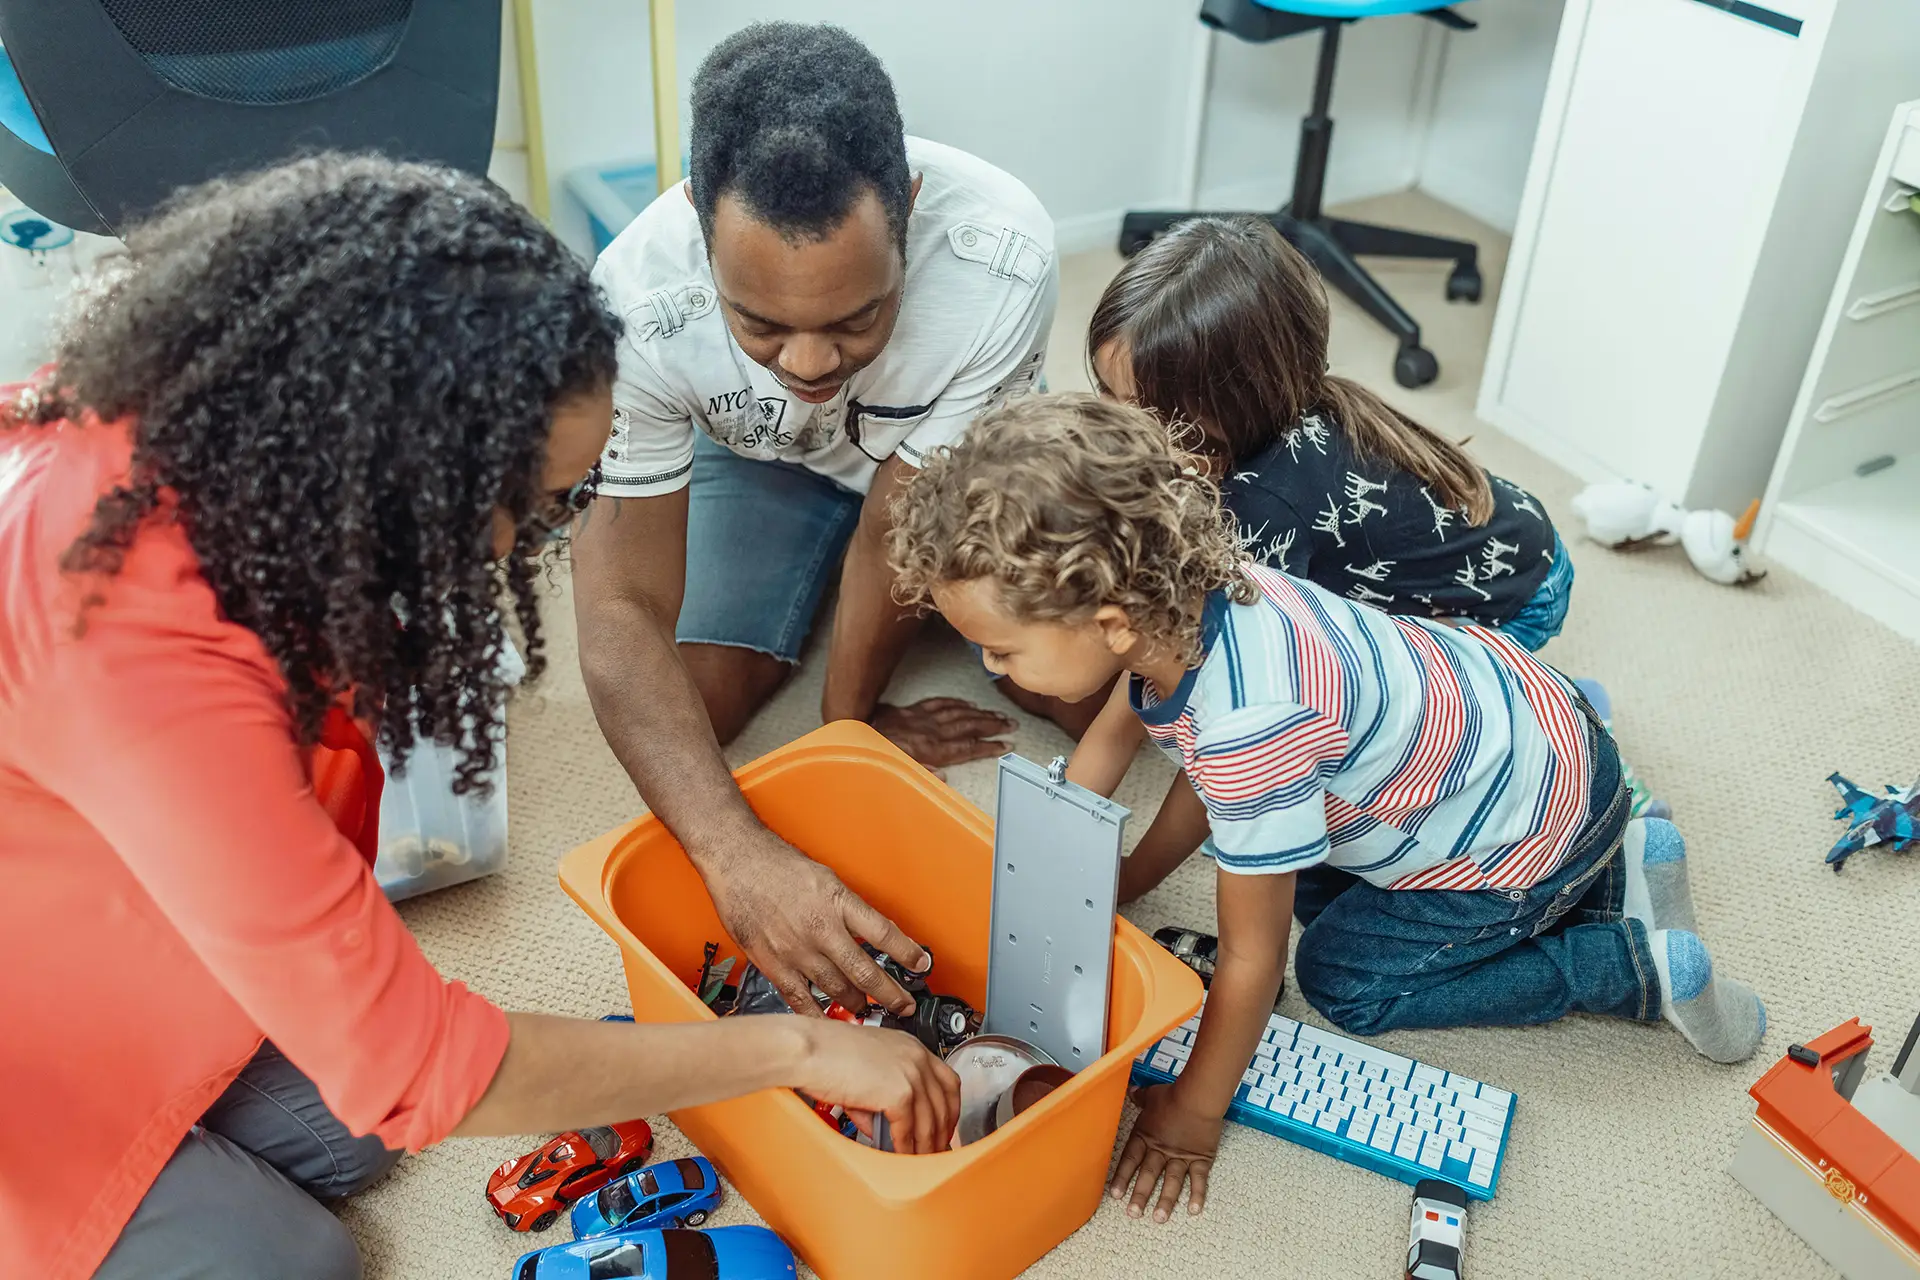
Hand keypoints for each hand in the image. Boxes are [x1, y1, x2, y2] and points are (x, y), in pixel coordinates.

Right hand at [702, 826, 929, 1016]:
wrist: (735, 860)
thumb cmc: (775, 863)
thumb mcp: (824, 877)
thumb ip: (845, 907)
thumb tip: (865, 932)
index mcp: (838, 902)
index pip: (884, 934)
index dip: (908, 953)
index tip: (921, 966)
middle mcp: (821, 929)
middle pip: (865, 971)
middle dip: (890, 993)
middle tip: (903, 1005)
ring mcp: (796, 950)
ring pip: (836, 989)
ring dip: (858, 1005)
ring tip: (868, 1012)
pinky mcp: (773, 963)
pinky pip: (800, 999)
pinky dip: (818, 1014)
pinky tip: (829, 1023)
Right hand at [793, 1019, 960, 1153]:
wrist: (812, 1049)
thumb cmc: (828, 1053)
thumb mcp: (867, 1069)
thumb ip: (883, 1095)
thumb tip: (885, 1127)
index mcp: (912, 1047)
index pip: (947, 1081)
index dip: (949, 1108)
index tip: (944, 1125)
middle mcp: (917, 1058)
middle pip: (944, 1104)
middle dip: (941, 1132)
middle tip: (936, 1150)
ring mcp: (911, 1074)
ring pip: (928, 1121)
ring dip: (925, 1146)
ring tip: (921, 1162)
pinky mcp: (899, 1093)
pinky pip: (908, 1129)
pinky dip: (905, 1147)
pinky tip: (901, 1156)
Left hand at [869, 698, 1014, 767]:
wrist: (850, 729)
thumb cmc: (872, 754)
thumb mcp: (894, 770)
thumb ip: (920, 775)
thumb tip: (944, 779)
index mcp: (929, 750)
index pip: (966, 748)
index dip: (988, 746)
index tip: (1006, 745)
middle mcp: (930, 732)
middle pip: (968, 727)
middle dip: (992, 726)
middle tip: (1012, 725)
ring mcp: (923, 718)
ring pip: (958, 713)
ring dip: (980, 714)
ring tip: (999, 715)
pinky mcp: (913, 709)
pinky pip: (940, 703)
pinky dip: (957, 703)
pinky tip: (969, 704)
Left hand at [1108, 1084, 1221, 1220]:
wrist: (1198, 1097)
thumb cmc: (1173, 1095)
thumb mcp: (1152, 1095)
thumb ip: (1140, 1097)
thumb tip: (1131, 1091)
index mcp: (1146, 1136)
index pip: (1130, 1160)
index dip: (1122, 1178)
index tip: (1115, 1195)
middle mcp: (1161, 1150)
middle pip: (1148, 1175)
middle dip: (1140, 1195)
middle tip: (1133, 1214)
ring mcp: (1181, 1156)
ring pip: (1171, 1182)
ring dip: (1165, 1201)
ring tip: (1159, 1218)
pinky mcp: (1200, 1158)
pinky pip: (1198, 1179)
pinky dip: (1197, 1195)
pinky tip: (1193, 1210)